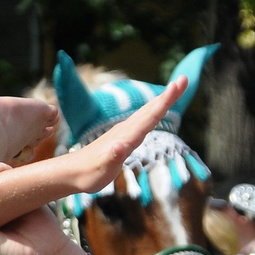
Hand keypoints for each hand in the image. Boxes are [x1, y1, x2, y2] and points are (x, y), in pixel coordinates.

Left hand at [55, 76, 186, 194]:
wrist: (71, 173)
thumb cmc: (88, 174)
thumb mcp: (101, 169)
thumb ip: (112, 157)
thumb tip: (121, 146)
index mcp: (126, 136)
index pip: (150, 116)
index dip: (165, 101)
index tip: (178, 84)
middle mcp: (125, 130)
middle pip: (150, 110)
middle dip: (168, 96)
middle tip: (184, 80)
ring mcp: (122, 132)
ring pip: (146, 113)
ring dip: (161, 101)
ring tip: (174, 90)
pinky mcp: (121, 137)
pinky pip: (141, 121)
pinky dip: (151, 112)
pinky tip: (154, 111)